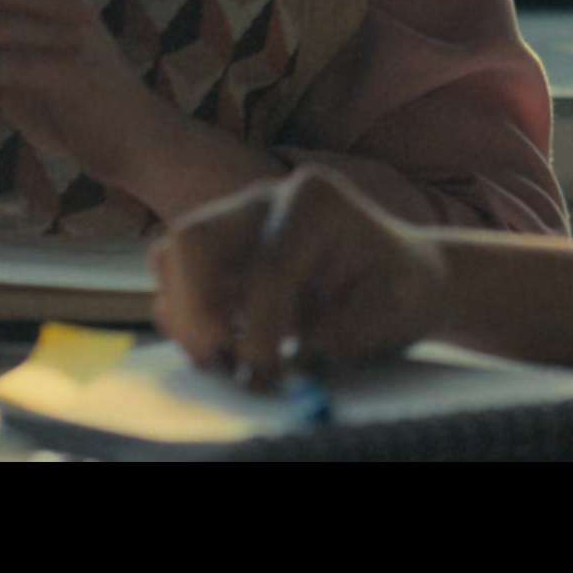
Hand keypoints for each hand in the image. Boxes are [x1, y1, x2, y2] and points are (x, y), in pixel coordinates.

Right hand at [153, 170, 450, 391]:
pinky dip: (182, 317)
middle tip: (218, 361)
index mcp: (317, 200)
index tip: (268, 374)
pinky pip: (172, 277)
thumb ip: (348, 332)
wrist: (400, 284)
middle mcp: (266, 198)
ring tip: (219, 359)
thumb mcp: (393, 312)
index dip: (259, 327)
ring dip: (185, 315)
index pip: (266, 264)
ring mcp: (235, 221)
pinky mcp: (217, 253)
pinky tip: (219, 348)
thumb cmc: (398, 295)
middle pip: (195, 238)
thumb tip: (301, 353)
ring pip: (173, 255)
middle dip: (197, 306)